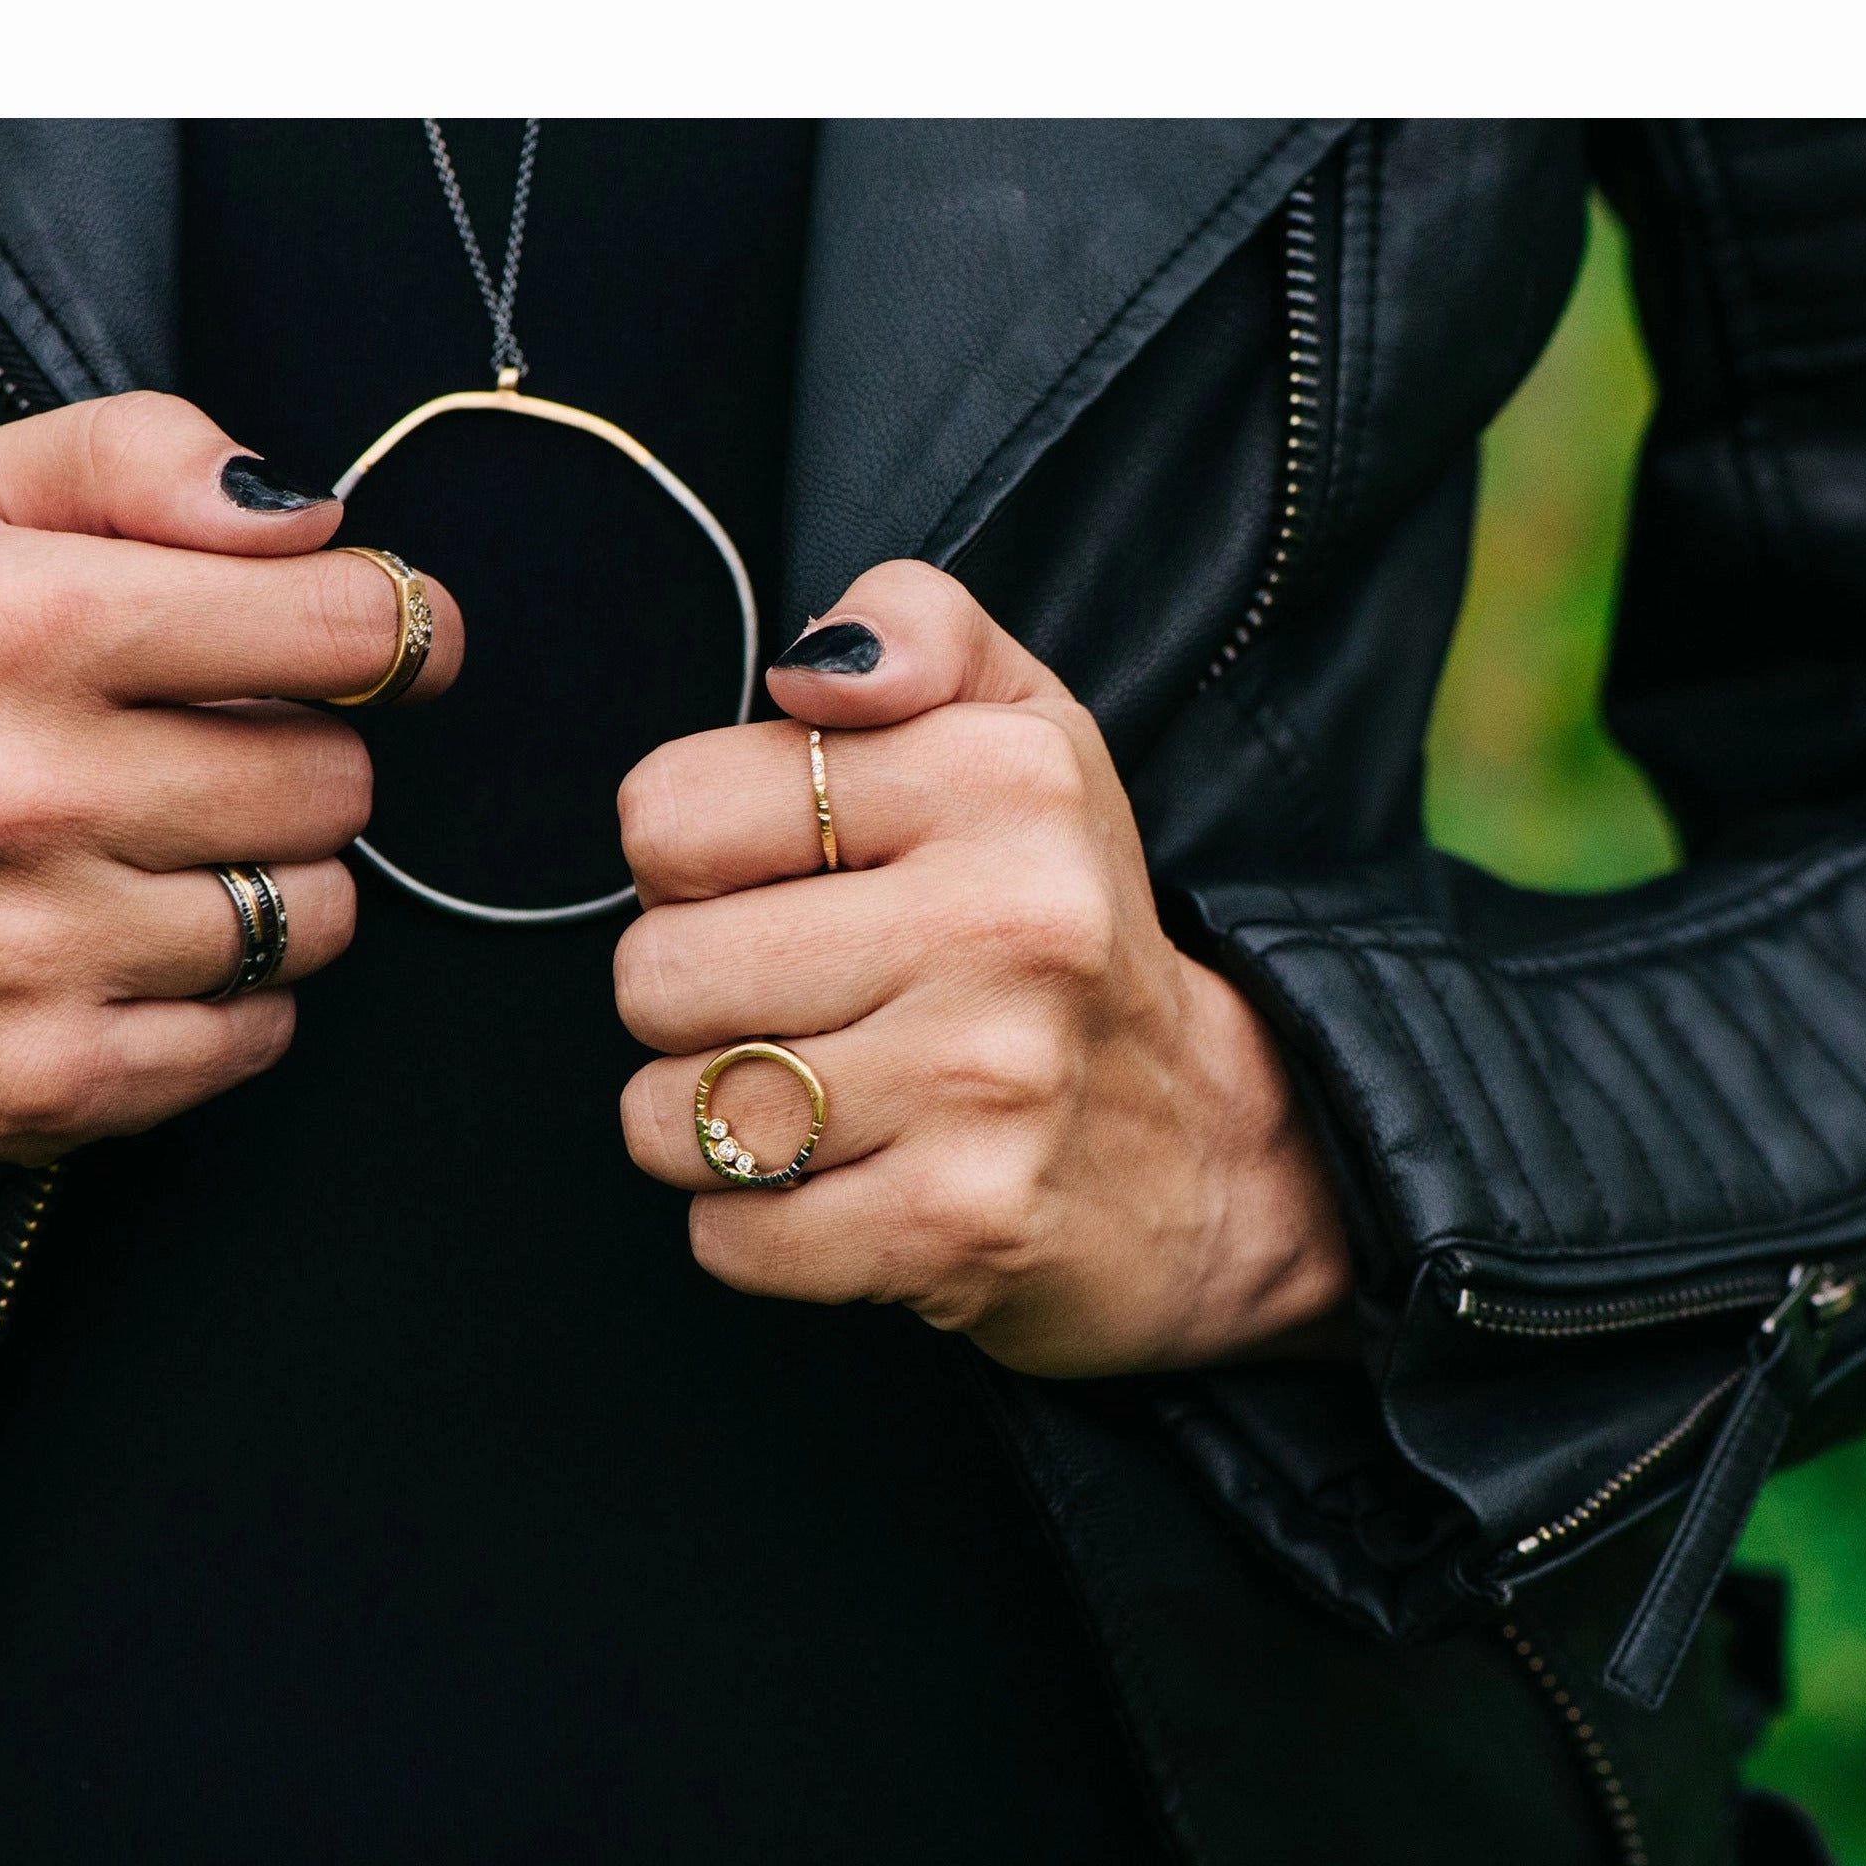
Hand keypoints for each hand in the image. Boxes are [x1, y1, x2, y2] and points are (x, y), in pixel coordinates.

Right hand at [0, 393, 461, 1163]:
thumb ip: (143, 456)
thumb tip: (316, 521)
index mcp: (10, 627)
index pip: (339, 628)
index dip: (391, 633)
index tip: (374, 646)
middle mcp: (18, 790)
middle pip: (338, 781)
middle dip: (299, 762)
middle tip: (199, 760)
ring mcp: (35, 949)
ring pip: (316, 914)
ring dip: (268, 883)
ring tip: (152, 857)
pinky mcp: (52, 1078)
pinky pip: (262, 1030)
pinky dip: (227, 997)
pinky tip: (128, 951)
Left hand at [614, 561, 1353, 1376]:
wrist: (1213, 1155)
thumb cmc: (1064, 930)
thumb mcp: (1023, 730)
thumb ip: (914, 627)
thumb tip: (805, 669)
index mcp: (1000, 776)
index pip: (667, 817)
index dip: (695, 867)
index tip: (792, 889)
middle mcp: (1005, 921)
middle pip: (653, 973)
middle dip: (697, 1008)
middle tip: (810, 1010)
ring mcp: (984, 1083)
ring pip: (673, 1115)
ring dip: (716, 1127)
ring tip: (827, 1101)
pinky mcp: (957, 1226)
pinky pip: (727, 1238)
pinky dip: (757, 1230)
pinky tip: (849, 1189)